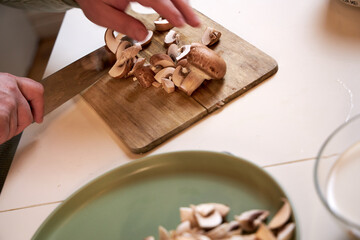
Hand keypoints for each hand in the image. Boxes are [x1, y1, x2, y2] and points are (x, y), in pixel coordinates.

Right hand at [0, 73, 43, 143]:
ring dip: (5, 132)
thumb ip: (8, 96)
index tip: (39, 116)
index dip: (39, 106)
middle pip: (28, 115)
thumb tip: (21, 108)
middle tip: (4, 128)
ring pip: (17, 126)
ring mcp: (7, 102)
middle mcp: (10, 89)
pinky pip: (5, 132)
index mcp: (8, 80)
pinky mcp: (2, 115)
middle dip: (17, 126)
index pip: (36, 90)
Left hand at [75, 0, 200, 40]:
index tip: (181, 22)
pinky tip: (181, 7)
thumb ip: (124, 24)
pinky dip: (174, 0)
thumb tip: (145, 37)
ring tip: (191, 18)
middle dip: (184, 6)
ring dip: (182, 2)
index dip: (170, 10)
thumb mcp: (101, 14)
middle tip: (195, 22)